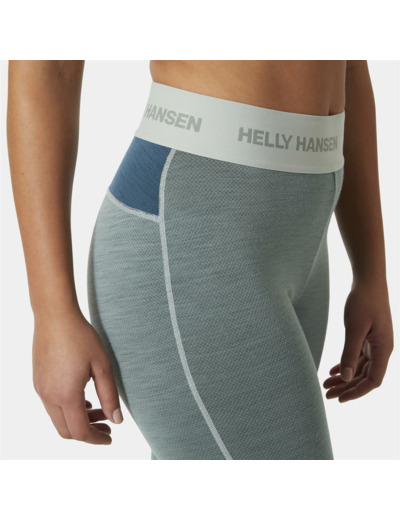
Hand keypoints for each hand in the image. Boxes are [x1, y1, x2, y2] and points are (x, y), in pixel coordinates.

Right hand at [32, 307, 123, 443]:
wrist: (55, 316)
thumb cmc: (81, 337)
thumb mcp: (102, 365)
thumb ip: (110, 395)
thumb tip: (117, 421)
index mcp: (66, 394)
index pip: (81, 432)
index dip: (97, 439)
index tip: (110, 437)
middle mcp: (49, 396)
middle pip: (67, 431)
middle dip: (88, 433)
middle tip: (107, 424)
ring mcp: (41, 389)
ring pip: (58, 419)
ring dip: (78, 420)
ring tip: (98, 410)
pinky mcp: (38, 381)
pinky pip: (52, 406)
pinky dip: (68, 409)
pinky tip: (83, 399)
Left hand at [323, 280, 393, 401]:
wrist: (368, 280)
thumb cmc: (363, 301)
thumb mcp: (354, 328)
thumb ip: (350, 353)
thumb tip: (347, 378)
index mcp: (384, 350)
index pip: (373, 381)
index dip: (357, 392)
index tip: (340, 398)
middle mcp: (382, 349)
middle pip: (365, 377)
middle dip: (347, 388)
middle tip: (327, 394)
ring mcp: (376, 343)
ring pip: (360, 368)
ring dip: (345, 378)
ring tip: (326, 385)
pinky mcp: (368, 337)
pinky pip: (358, 357)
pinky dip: (346, 365)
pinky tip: (334, 371)